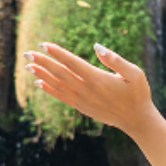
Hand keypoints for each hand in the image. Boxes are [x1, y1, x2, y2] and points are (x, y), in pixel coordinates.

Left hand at [23, 42, 157, 131]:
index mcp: (98, 79)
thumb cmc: (138, 94)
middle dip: (43, 62)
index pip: (72, 63)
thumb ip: (115, 59)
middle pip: (60, 74)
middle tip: (27, 53)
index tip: (44, 45)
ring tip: (28, 66)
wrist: (136, 120)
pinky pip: (61, 97)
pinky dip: (49, 89)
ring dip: (42, 75)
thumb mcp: (134, 73)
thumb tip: (96, 46)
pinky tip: (39, 83)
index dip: (57, 53)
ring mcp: (83, 100)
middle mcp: (87, 90)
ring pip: (58, 85)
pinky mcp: (82, 107)